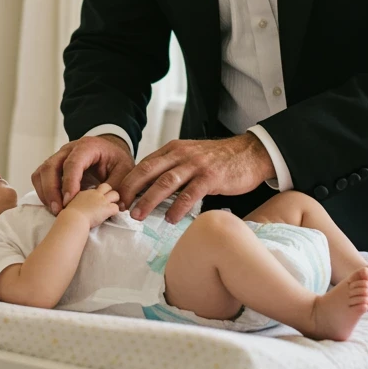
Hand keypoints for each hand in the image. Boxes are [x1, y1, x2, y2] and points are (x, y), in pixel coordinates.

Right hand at [32, 134, 134, 214]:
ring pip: (42, 171)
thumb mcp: (124, 169)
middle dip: (52, 190)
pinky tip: (53, 205)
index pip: (73, 163)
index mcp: (87, 147)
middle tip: (58, 210)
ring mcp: (59, 156)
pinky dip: (43, 191)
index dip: (69, 182)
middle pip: (51, 166)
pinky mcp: (53, 165)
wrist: (109, 151)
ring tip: (55, 210)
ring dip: (45, 192)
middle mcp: (69, 149)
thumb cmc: (115, 159)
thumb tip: (119, 205)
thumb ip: (120, 185)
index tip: (69, 201)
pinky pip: (40, 176)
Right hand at [62, 182, 120, 229]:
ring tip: (110, 208)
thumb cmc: (68, 215)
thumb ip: (76, 203)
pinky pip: (116, 208)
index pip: (96, 188)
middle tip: (107, 202)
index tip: (96, 200)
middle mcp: (95, 194)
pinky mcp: (107, 208)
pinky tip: (110, 216)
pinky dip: (114, 212)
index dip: (98, 193)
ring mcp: (102, 200)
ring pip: (115, 195)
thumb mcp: (70, 205)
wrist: (73, 219)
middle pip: (107, 186)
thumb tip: (76, 206)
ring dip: (114, 201)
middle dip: (109, 193)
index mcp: (86, 192)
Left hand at [117, 133, 274, 223]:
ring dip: (149, 199)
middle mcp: (181, 154)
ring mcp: (196, 165)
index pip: (144, 164)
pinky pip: (190, 193)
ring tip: (138, 215)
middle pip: (149, 171)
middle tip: (119, 207)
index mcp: (173, 149)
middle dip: (131, 189)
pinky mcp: (211, 177)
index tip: (117, 197)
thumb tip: (150, 189)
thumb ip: (172, 168)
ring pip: (166, 182)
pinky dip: (178, 207)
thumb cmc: (219, 160)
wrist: (250, 153)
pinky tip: (171, 219)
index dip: (128, 181)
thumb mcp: (191, 157)